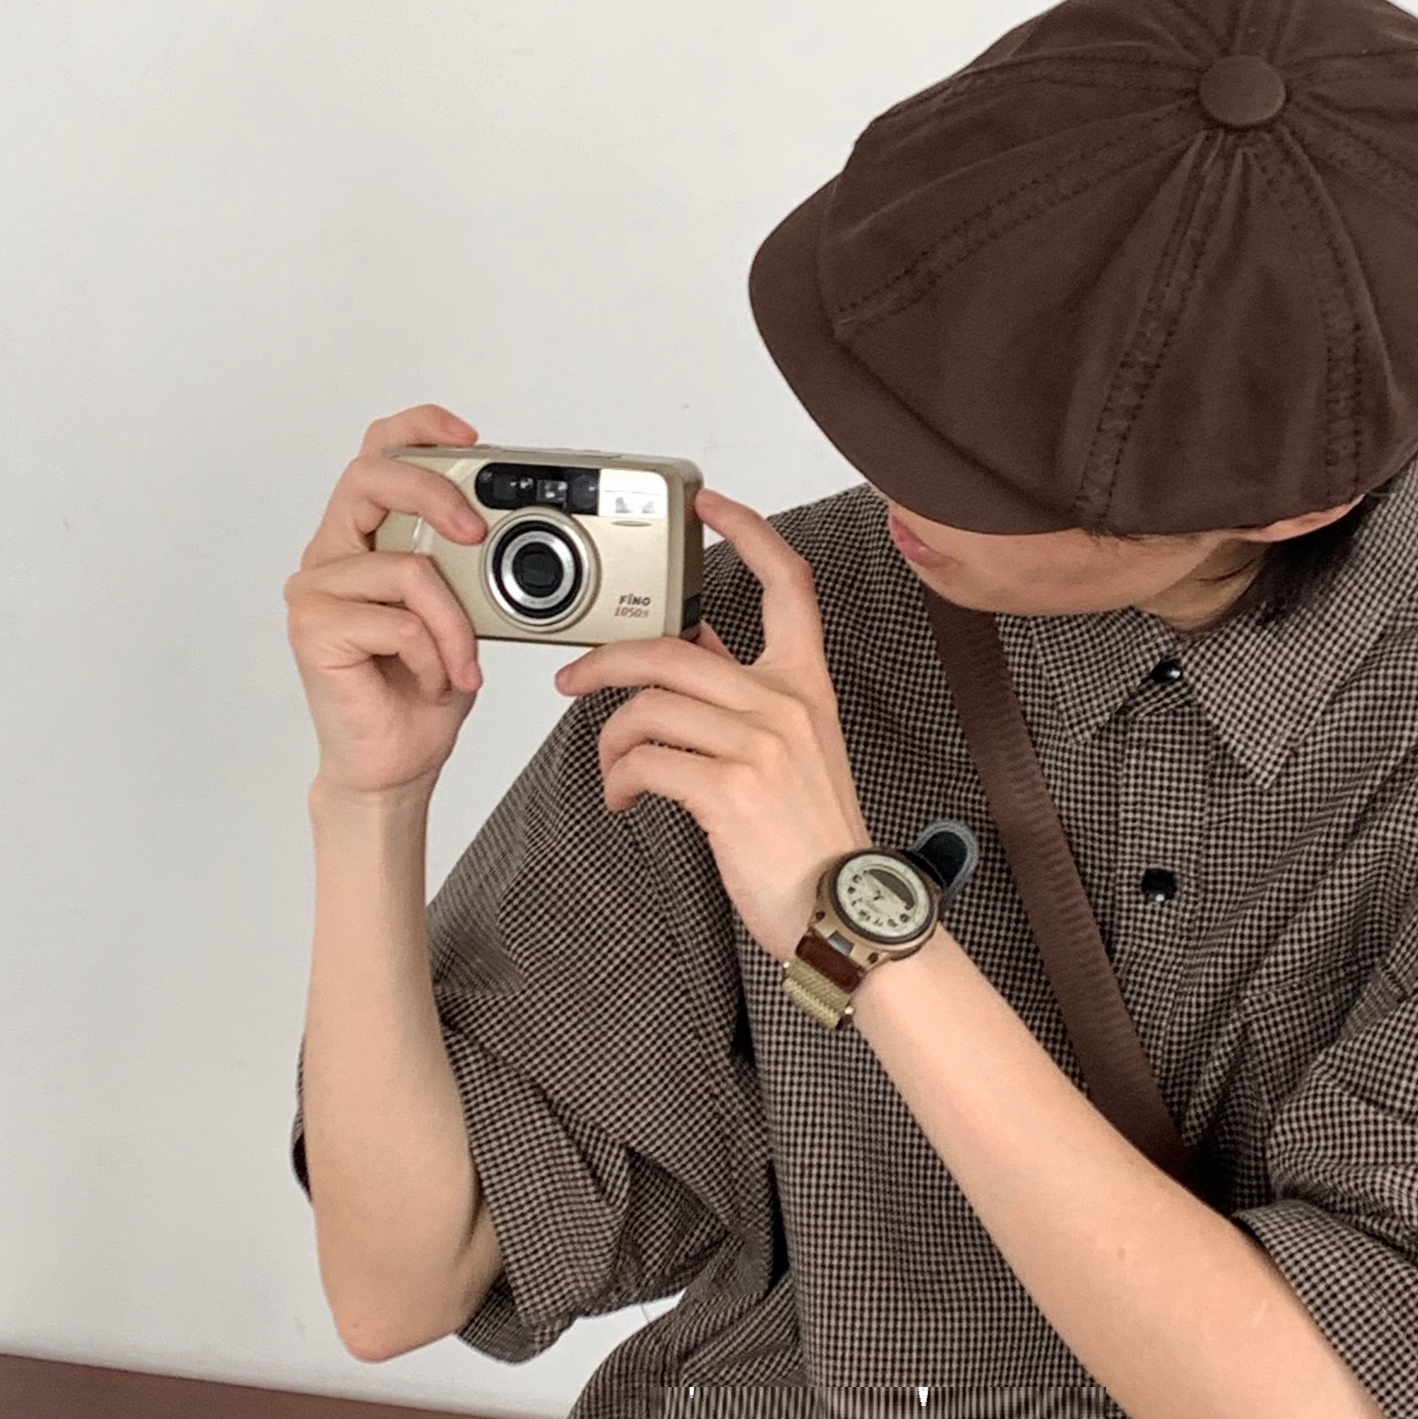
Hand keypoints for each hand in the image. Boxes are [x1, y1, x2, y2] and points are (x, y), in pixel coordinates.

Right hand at [283, 403, 489, 798]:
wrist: (396, 762)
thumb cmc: (424, 688)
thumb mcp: (466, 612)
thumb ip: (470, 563)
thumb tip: (511, 528)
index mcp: (365, 538)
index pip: (378, 455)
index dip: (418, 430)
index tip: (468, 435)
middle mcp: (333, 554)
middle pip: (371, 477)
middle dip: (435, 491)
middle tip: (477, 531)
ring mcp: (316, 589)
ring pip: (408, 568)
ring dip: (455, 624)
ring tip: (460, 664)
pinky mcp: (313, 628)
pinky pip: (399, 620)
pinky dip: (436, 655)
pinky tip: (433, 681)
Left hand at [554, 487, 871, 962]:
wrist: (843, 910)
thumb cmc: (814, 837)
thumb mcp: (797, 749)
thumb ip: (750, 699)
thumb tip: (694, 655)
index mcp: (806, 684)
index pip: (788, 583)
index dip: (747, 533)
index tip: (708, 508)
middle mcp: (785, 703)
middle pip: (675, 647)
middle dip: (607, 659)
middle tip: (574, 679)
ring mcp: (758, 745)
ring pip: (649, 705)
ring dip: (611, 738)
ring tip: (612, 769)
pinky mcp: (728, 790)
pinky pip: (645, 760)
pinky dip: (619, 778)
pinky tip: (625, 798)